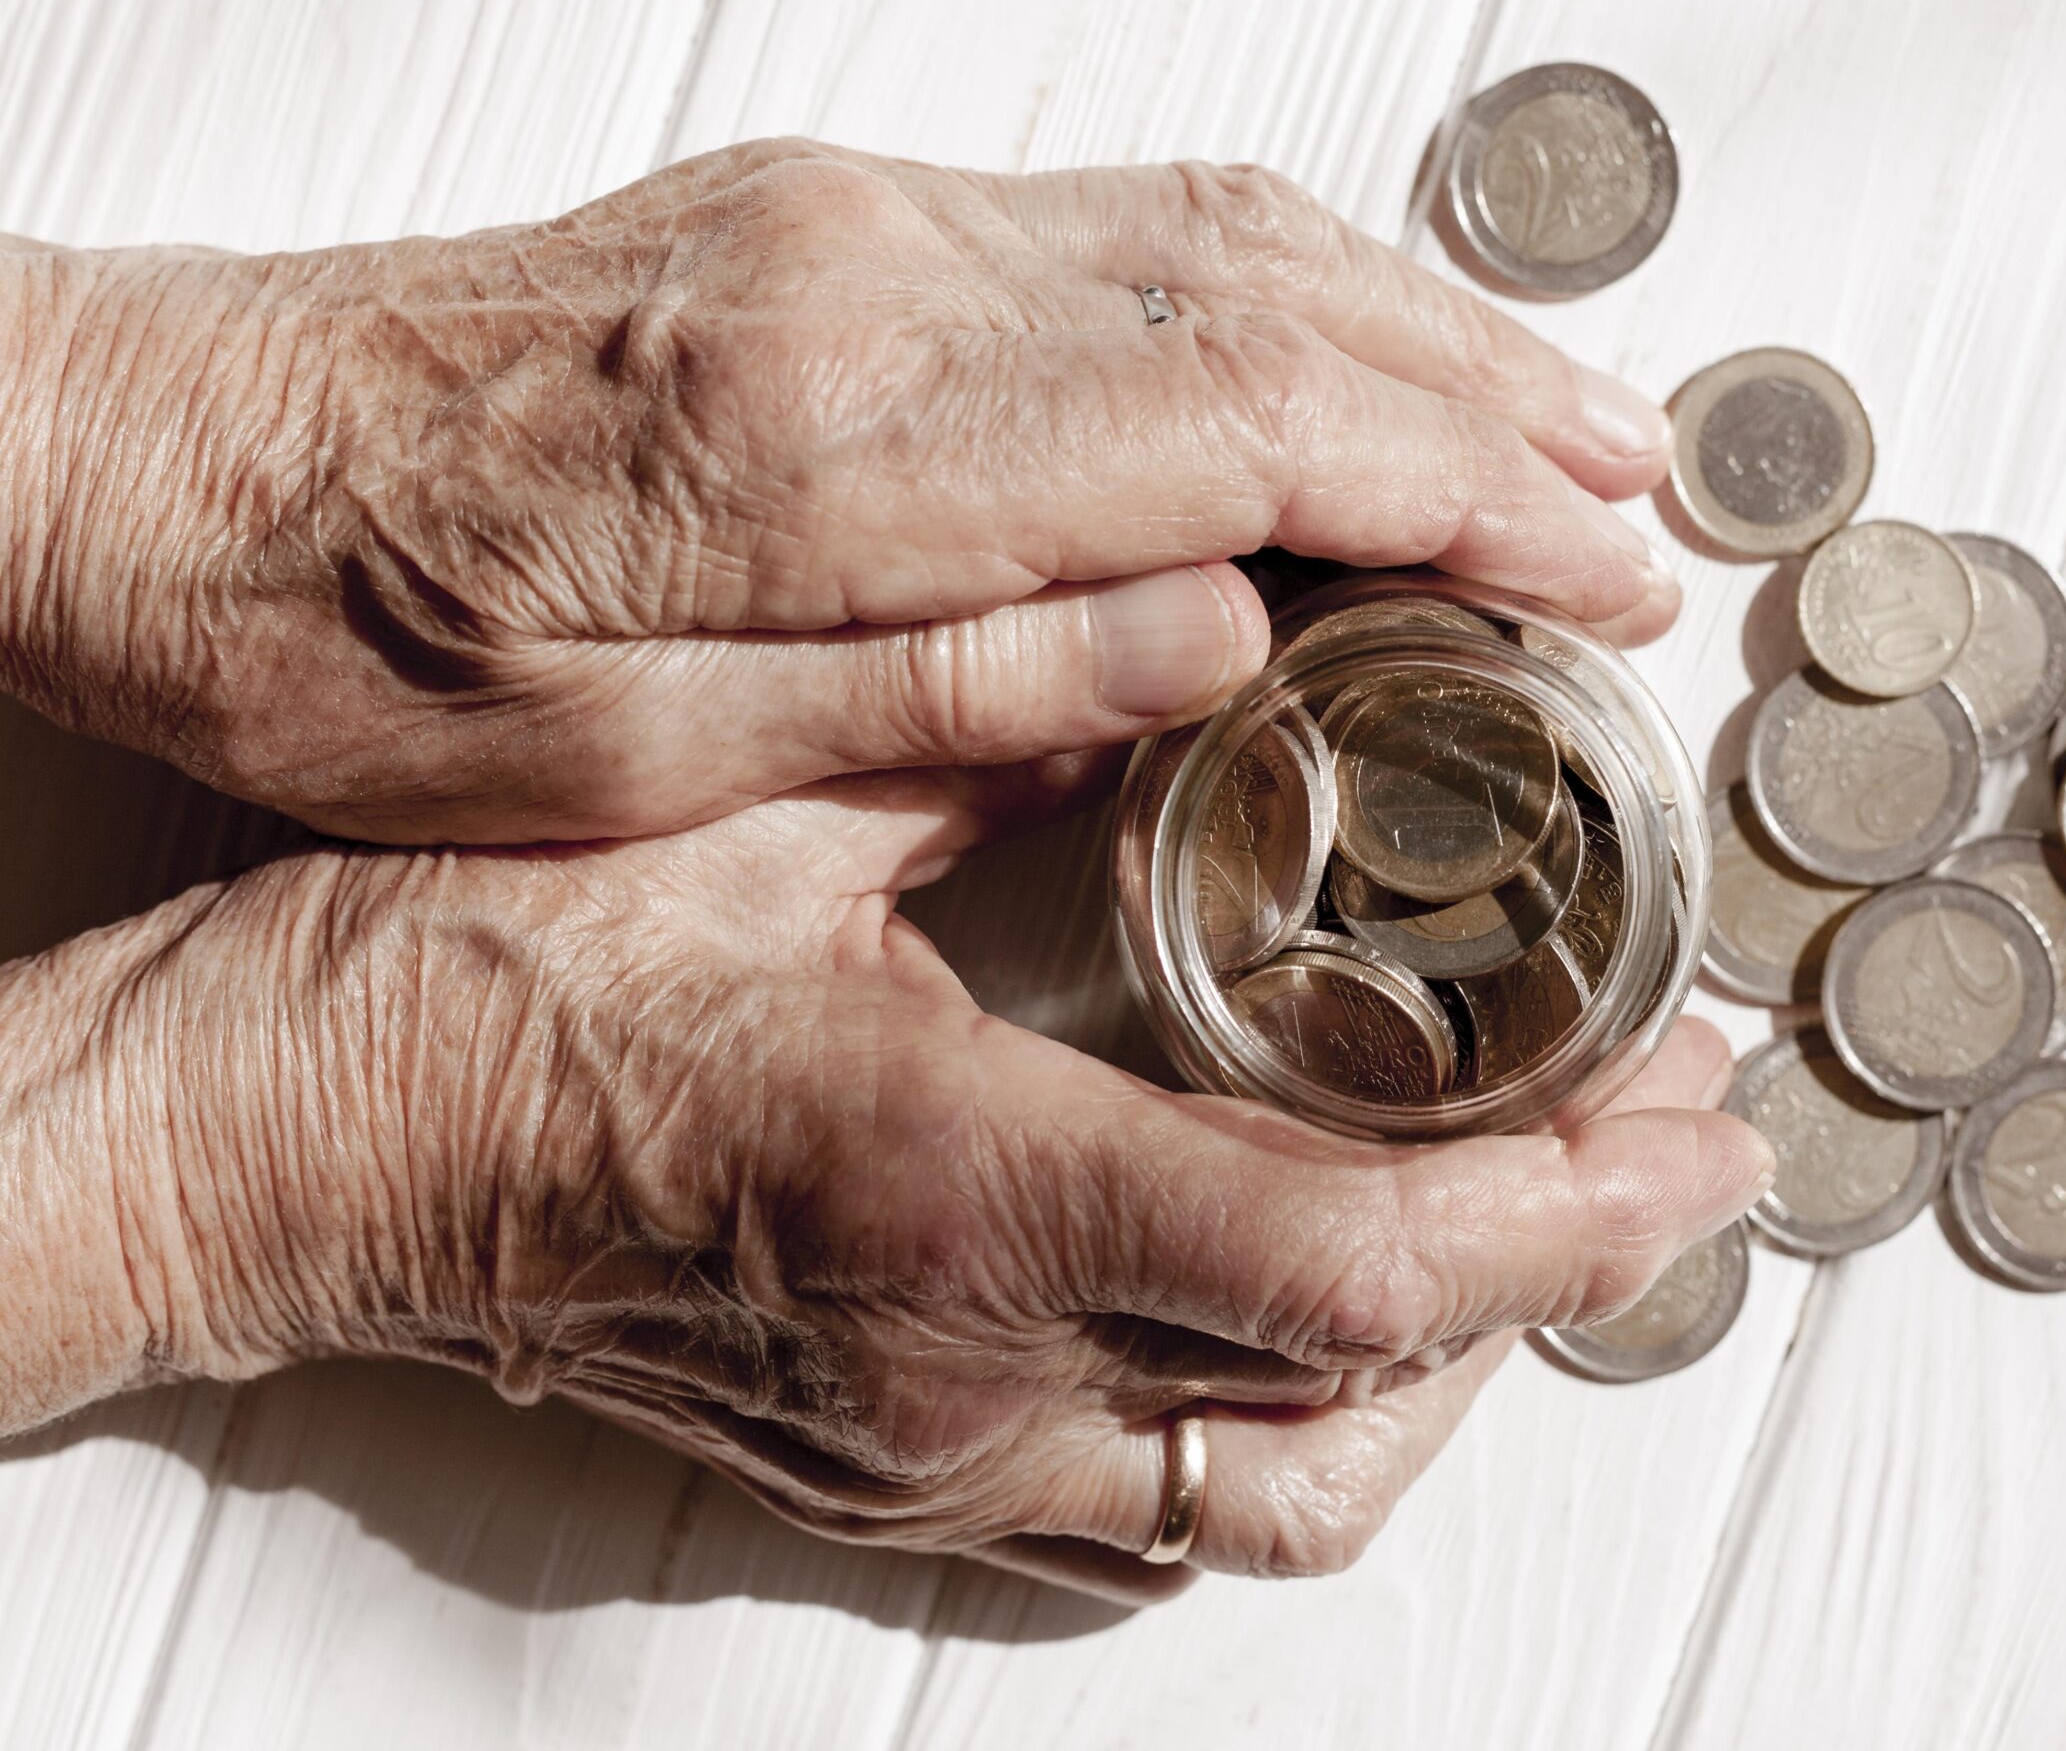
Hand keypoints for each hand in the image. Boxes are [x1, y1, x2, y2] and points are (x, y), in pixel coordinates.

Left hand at [0, 144, 1677, 843]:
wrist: (177, 462)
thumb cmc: (360, 641)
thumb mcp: (647, 749)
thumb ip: (960, 679)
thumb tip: (1220, 637)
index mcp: (836, 441)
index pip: (1252, 427)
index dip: (1469, 496)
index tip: (1601, 579)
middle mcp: (871, 281)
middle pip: (1277, 301)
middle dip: (1498, 402)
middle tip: (1647, 508)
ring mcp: (855, 223)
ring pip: (1220, 236)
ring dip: (1423, 327)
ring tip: (1565, 425)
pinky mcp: (829, 220)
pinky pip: (1123, 225)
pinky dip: (1291, 284)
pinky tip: (1356, 337)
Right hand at [0, 771, 1766, 1601]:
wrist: (282, 1153)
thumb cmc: (461, 990)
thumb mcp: (754, 804)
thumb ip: (1003, 728)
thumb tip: (1200, 641)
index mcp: (944, 1186)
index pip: (1342, 1270)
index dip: (1562, 1216)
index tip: (1693, 1130)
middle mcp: (957, 1372)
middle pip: (1358, 1409)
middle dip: (1562, 1287)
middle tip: (1668, 1149)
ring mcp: (924, 1456)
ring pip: (1278, 1500)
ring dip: (1449, 1375)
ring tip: (1543, 1226)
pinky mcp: (889, 1478)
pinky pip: (1163, 1514)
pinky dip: (1302, 1423)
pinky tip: (1342, 1314)